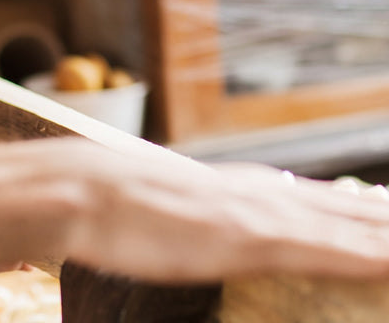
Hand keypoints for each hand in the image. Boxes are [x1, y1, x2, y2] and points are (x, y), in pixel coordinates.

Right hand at [66, 143, 388, 282]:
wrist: (85, 190)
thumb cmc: (119, 205)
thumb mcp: (173, 208)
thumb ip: (207, 212)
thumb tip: (218, 224)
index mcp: (246, 189)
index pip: (325, 202)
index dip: (367, 210)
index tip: (388, 208)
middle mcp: (262, 194)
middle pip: (349, 209)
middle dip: (383, 215)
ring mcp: (259, 214)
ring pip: (349, 225)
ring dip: (384, 228)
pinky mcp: (250, 237)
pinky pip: (325, 249)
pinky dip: (365, 253)